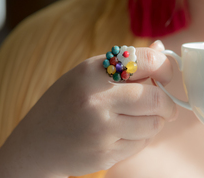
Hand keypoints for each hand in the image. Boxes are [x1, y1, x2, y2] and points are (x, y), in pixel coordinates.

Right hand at [0, 41, 177, 177]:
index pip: (146, 61)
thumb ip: (124, 63)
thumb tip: (161, 48)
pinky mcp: (104, 154)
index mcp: (92, 72)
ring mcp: (100, 130)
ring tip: (141, 119)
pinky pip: (141, 144)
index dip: (165, 67)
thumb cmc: (66, 102)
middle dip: (168, 103)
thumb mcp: (87, 74)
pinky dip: (141, 137)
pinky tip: (125, 133)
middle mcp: (96, 100)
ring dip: (155, 121)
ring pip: (153, 124)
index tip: (165, 76)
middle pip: (156, 99)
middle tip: (167, 106)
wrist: (36, 143)